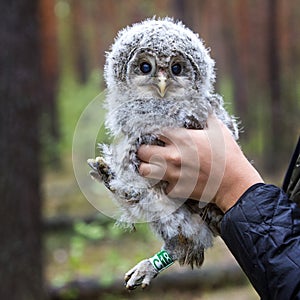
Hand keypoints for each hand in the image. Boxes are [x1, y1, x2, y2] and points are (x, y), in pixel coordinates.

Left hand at [137, 115, 263, 211]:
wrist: (234, 182)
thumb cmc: (228, 154)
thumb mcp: (219, 129)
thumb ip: (207, 116)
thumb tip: (204, 106)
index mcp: (180, 138)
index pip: (153, 130)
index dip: (152, 132)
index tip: (155, 135)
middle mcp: (172, 155)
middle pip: (142, 151)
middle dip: (143, 150)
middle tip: (149, 151)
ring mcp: (172, 173)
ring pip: (145, 171)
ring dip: (147, 167)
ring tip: (153, 165)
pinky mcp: (176, 189)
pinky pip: (162, 186)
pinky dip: (165, 184)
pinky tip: (172, 180)